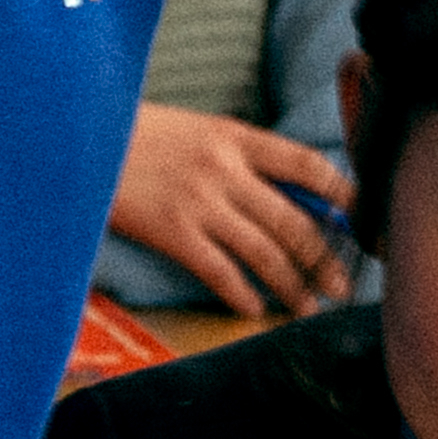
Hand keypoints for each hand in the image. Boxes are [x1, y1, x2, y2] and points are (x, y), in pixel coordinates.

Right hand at [103, 107, 347, 317]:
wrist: (76, 137)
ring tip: (306, 306)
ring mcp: (199, 202)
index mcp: (234, 136)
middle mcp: (225, 169)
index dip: (342, 193)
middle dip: (325, 259)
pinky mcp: (172, 232)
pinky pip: (220, 272)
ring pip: (265, 252)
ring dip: (292, 285)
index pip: (306, 164)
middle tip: (342, 285)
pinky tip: (253, 310)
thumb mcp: (193, 129)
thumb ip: (235, 154)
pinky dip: (242, 295)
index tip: (361, 218)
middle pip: (294, 221)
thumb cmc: (132, 133)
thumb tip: (281, 189)